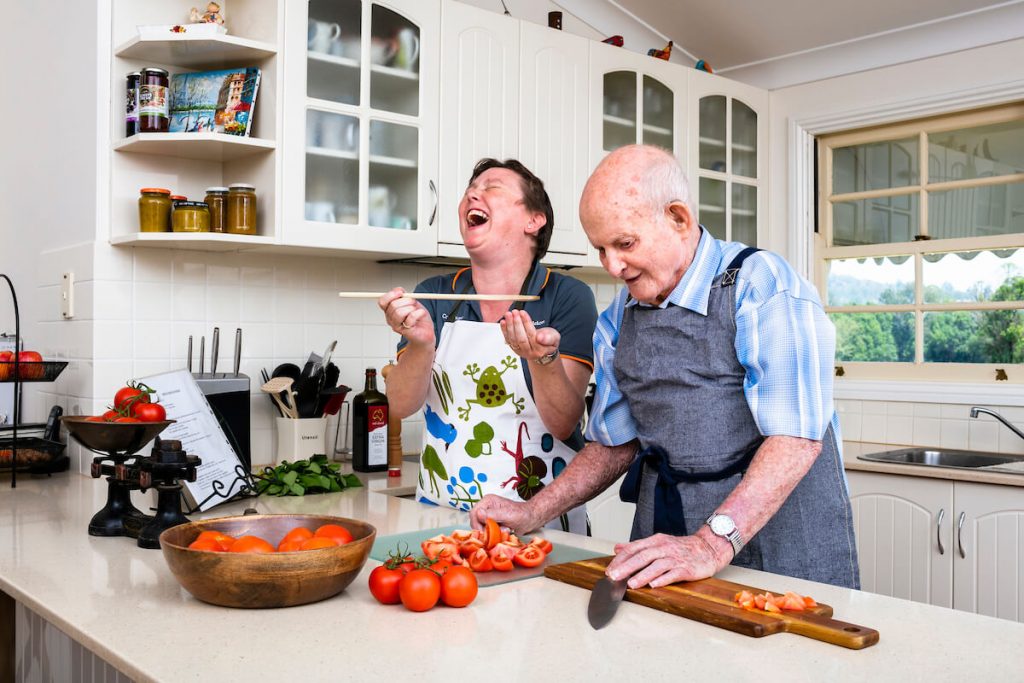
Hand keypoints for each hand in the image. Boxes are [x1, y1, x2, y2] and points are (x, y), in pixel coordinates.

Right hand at [378, 288, 433, 346]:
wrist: (426, 331)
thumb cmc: (418, 317)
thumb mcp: (411, 302)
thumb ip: (404, 296)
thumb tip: (399, 291)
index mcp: (389, 310)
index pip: (382, 301)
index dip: (391, 295)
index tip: (401, 292)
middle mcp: (390, 319)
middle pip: (393, 305)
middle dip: (407, 300)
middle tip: (414, 303)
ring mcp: (396, 326)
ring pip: (399, 312)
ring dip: (411, 308)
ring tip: (416, 311)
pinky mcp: (405, 331)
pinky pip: (410, 318)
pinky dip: (418, 313)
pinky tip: (421, 315)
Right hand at [470, 494, 541, 536]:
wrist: (532, 518)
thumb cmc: (522, 514)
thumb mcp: (508, 515)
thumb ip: (493, 514)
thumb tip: (478, 513)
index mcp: (488, 501)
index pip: (473, 513)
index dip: (477, 525)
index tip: (485, 534)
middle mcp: (486, 507)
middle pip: (475, 522)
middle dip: (484, 530)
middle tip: (495, 534)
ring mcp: (489, 515)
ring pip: (481, 528)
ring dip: (490, 533)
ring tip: (503, 531)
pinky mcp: (492, 522)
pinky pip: (487, 531)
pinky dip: (494, 534)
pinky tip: (503, 532)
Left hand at [500, 309, 558, 361]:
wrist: (543, 350)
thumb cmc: (548, 341)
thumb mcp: (554, 338)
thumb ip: (549, 338)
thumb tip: (540, 338)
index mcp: (540, 350)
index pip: (532, 335)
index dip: (526, 323)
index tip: (523, 313)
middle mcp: (529, 353)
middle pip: (521, 338)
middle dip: (517, 323)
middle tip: (515, 312)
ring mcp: (520, 352)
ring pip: (513, 339)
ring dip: (509, 325)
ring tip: (508, 314)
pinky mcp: (514, 349)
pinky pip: (508, 340)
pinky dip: (504, 330)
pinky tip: (503, 321)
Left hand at [605, 532, 725, 588]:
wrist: (708, 548)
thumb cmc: (681, 548)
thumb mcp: (658, 543)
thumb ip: (638, 547)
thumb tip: (618, 548)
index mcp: (656, 541)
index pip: (634, 548)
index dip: (620, 559)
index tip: (609, 570)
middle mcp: (664, 548)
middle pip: (642, 556)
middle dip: (626, 567)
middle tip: (614, 577)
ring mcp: (676, 558)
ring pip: (656, 566)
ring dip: (643, 575)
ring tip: (631, 584)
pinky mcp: (687, 569)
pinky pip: (673, 574)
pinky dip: (663, 579)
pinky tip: (654, 585)